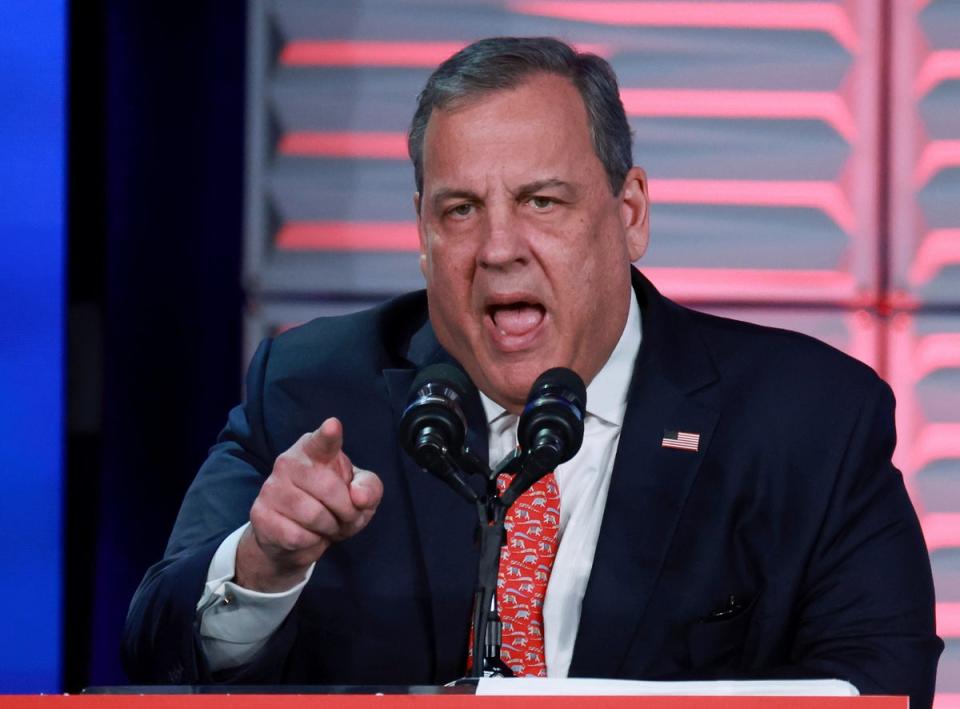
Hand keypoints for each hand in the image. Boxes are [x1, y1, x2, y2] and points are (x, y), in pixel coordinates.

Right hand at [235, 417, 382, 591]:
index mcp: (314, 449)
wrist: (295, 537)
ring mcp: (271, 488)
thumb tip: (359, 496)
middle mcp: (288, 462)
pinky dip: (311, 542)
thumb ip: (370, 488)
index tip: (333, 426)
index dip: (329, 435)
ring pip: (315, 516)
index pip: (322, 441)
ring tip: (326, 525)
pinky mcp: (261, 515)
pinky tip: (306, 535)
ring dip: (330, 528)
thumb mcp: (360, 494)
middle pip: (330, 489)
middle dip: (347, 511)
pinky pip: (299, 536)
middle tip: (345, 517)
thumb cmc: (332, 505)